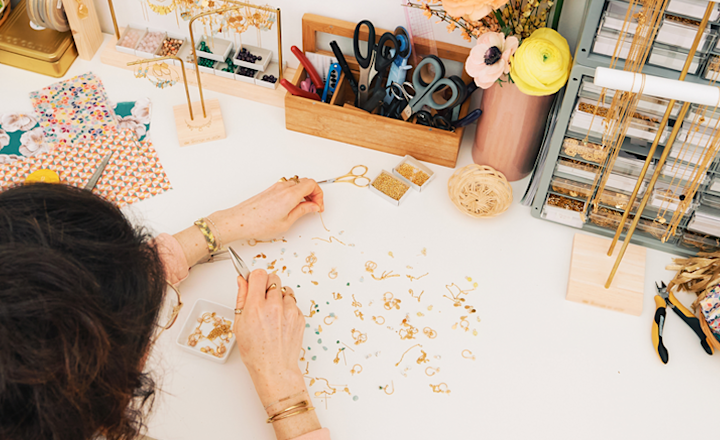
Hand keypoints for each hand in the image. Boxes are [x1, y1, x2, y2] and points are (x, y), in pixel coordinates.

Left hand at [211, 178, 323, 242]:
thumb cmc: (258, 224)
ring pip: (297, 183)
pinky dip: (296, 193)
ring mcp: (276, 187)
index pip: (312, 185)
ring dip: (305, 193)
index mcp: (290, 195)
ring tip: (305, 207)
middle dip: (314, 193)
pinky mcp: (271, 190)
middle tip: (315, 207)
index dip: (319, 195)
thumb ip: (302, 212)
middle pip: (306, 182)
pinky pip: (289, 186)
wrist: (238, 221)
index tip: (318, 207)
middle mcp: (283, 187)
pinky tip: (294, 205)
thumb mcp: (286, 222)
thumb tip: (313, 207)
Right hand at [233, 270, 305, 403]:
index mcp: (256, 307)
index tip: (253, 283)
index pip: (259, 275)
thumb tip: (242, 280)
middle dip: (267, 285)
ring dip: (278, 297)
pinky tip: (280, 322)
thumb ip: (242, 298)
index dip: (254, 278)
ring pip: (285, 290)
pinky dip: (287, 308)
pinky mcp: (300, 317)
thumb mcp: (239, 324)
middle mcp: (275, 307)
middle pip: (273, 278)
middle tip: (262, 300)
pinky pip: (293, 303)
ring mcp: (290, 312)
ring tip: (272, 313)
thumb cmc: (255, 351)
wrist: (274, 368)